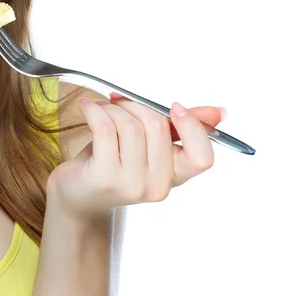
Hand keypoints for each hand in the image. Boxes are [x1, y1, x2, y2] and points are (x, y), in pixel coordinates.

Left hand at [47, 96, 222, 220]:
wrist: (77, 194)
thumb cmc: (112, 163)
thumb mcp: (148, 145)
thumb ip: (180, 128)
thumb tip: (218, 113)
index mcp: (175, 176)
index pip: (202, 158)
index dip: (192, 127)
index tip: (174, 107)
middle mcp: (157, 186)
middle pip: (158, 127)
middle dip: (136, 105)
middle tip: (119, 102)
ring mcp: (131, 184)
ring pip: (130, 126)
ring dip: (112, 108)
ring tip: (101, 108)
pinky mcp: (103, 177)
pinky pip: (105, 129)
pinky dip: (95, 110)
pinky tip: (87, 107)